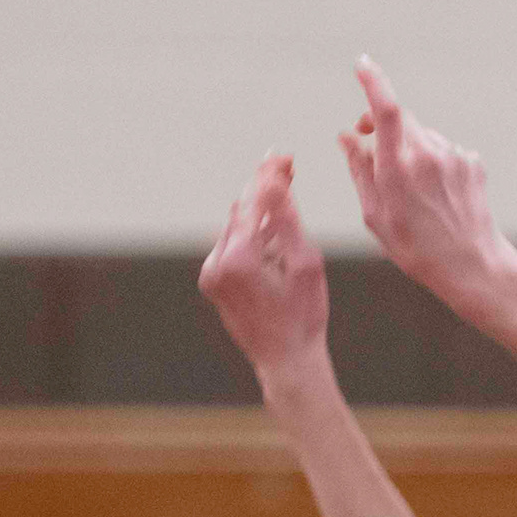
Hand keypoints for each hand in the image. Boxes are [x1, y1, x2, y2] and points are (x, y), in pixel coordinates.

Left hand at [197, 154, 331, 378]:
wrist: (286, 362)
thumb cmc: (304, 317)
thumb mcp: (305, 263)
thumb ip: (287, 219)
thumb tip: (275, 180)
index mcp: (239, 259)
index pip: (253, 204)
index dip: (269, 177)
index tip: (282, 155)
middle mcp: (216, 263)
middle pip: (241, 212)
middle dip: (264, 190)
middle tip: (286, 165)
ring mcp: (211, 274)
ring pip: (236, 228)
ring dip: (259, 212)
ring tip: (283, 190)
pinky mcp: (213, 282)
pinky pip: (232, 247)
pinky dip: (251, 236)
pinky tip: (271, 229)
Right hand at [341, 60, 510, 304]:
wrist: (473, 267)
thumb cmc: (417, 249)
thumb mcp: (376, 216)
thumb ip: (359, 170)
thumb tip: (345, 136)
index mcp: (397, 168)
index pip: (385, 109)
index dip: (372, 81)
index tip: (362, 64)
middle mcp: (427, 154)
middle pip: (402, 119)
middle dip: (382, 125)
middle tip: (368, 144)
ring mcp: (454, 155)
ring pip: (423, 135)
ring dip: (411, 149)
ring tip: (413, 192)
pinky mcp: (472, 161)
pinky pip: (445, 150)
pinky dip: (434, 162)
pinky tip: (437, 195)